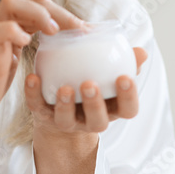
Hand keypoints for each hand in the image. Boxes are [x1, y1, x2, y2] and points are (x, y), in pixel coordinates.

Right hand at [0, 0, 83, 138]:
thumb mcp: (9, 58)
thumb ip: (22, 41)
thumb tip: (56, 38)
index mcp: (2, 21)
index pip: (36, 5)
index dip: (63, 14)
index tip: (83, 32)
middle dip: (59, 11)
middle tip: (79, 30)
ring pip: (12, 2)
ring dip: (40, 14)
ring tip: (56, 32)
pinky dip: (15, 32)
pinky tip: (28, 43)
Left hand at [25, 47, 147, 136]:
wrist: (61, 106)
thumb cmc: (92, 82)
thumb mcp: (109, 74)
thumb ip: (125, 62)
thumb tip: (141, 51)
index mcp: (112, 109)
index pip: (128, 109)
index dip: (128, 97)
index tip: (124, 77)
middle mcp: (91, 120)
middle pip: (98, 121)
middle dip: (95, 104)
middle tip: (90, 84)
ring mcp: (67, 122)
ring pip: (67, 120)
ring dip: (66, 105)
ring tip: (65, 88)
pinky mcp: (44, 117)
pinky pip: (38, 107)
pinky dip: (33, 94)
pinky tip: (33, 77)